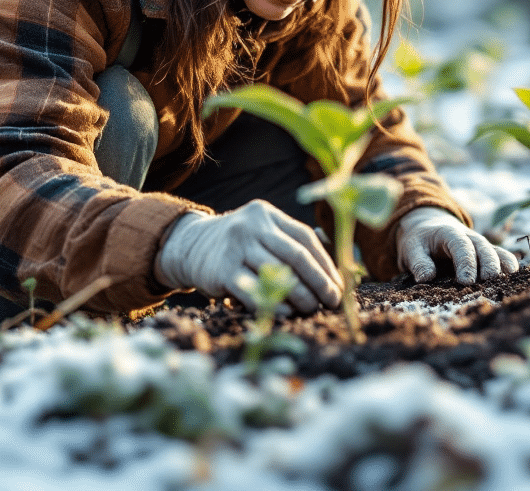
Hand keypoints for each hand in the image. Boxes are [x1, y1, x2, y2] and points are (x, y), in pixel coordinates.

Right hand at [155, 200, 342, 313]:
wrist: (190, 246)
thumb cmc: (239, 245)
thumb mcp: (263, 233)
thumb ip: (292, 243)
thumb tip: (338, 268)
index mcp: (268, 215)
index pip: (305, 238)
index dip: (326, 264)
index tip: (339, 286)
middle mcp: (252, 225)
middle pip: (295, 255)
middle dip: (318, 282)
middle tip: (331, 301)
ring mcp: (235, 246)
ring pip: (276, 273)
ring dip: (299, 296)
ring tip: (311, 310)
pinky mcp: (221, 269)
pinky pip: (253, 290)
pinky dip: (271, 304)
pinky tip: (285, 314)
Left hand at [397, 207, 519, 283]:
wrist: (428, 226)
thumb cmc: (420, 240)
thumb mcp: (411, 248)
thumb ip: (418, 262)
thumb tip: (425, 278)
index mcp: (449, 233)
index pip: (461, 246)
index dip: (465, 262)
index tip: (466, 281)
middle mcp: (469, 236)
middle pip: (483, 247)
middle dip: (488, 264)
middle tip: (489, 281)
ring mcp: (480, 244)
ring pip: (495, 251)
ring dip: (502, 264)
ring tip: (508, 279)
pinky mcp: (486, 252)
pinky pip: (501, 255)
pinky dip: (509, 264)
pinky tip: (515, 277)